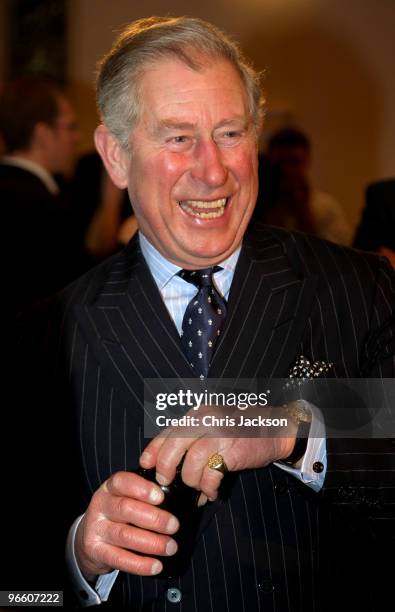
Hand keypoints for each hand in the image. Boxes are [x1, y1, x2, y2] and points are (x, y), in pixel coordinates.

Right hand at [75, 471, 179, 579]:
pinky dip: (140, 564)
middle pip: (126, 509)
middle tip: (174, 526)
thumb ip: (142, 494)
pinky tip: (156, 565)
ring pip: (124, 535)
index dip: (141, 488)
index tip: (160, 497)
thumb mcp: (124, 496)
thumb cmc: (117, 513)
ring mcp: (96, 528)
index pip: (122, 482)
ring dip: (151, 543)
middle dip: (154, 518)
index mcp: (110, 488)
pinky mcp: (95, 551)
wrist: (89, 536)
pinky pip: (119, 559)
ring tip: (170, 547)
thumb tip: (174, 498)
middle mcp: (101, 505)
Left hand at [140, 406, 296, 501]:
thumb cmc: (243, 430)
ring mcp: (218, 434)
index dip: (153, 450)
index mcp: (198, 415)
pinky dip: (209, 488)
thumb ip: (194, 440)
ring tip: (201, 488)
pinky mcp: (231, 450)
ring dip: (193, 482)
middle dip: (166, 469)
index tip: (145, 464)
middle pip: (173, 446)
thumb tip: (172, 466)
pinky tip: (213, 491)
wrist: (275, 428)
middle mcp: (205, 421)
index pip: (168, 431)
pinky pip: (211, 475)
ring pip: (191, 464)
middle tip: (167, 482)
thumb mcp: (214, 427)